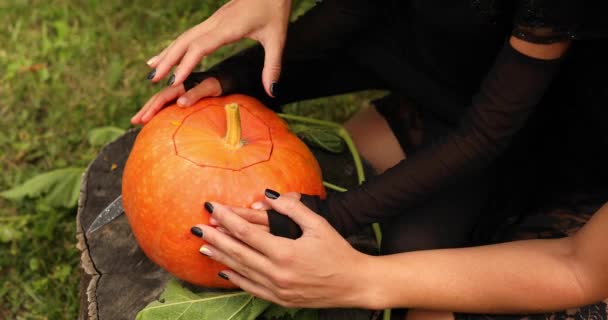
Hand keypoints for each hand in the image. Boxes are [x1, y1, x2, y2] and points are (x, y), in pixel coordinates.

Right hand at [131, 74, 220, 124]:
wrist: (226, 77)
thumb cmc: (220, 83)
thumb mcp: (210, 88)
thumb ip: (195, 94)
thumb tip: (179, 103)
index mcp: (181, 84)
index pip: (163, 97)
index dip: (153, 108)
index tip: (143, 118)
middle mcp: (177, 87)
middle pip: (158, 98)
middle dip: (146, 110)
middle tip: (134, 121)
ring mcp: (179, 91)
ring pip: (160, 101)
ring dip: (149, 110)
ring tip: (137, 121)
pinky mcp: (182, 95)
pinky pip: (167, 103)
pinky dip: (158, 110)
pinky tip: (153, 117)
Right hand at [146, 0, 290, 96]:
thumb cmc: (275, 10)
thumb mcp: (278, 39)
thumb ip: (272, 66)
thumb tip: (272, 91)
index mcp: (228, 28)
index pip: (200, 47)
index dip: (186, 64)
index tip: (175, 82)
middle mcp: (216, 23)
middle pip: (185, 42)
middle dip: (168, 62)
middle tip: (153, 81)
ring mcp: (213, 20)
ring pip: (185, 37)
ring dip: (168, 53)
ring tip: (151, 70)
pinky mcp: (215, 19)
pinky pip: (191, 34)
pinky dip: (177, 45)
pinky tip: (169, 53)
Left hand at [192, 189, 372, 307]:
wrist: (355, 283)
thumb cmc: (338, 251)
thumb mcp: (318, 225)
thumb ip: (292, 209)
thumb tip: (267, 197)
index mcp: (286, 252)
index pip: (247, 233)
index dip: (226, 218)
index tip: (211, 207)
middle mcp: (278, 273)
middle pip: (238, 253)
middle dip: (215, 238)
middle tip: (196, 228)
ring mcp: (277, 289)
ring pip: (241, 271)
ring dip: (220, 258)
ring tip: (202, 247)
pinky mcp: (280, 299)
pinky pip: (251, 288)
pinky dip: (235, 278)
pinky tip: (223, 270)